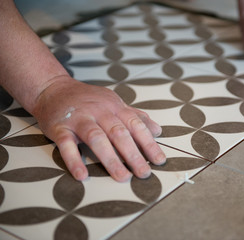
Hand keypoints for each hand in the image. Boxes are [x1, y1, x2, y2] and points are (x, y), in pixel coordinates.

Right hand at [33, 75, 165, 181]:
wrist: (53, 88)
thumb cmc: (88, 99)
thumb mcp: (114, 103)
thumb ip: (135, 116)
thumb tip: (157, 130)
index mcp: (114, 107)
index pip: (136, 125)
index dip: (148, 143)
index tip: (159, 161)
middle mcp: (99, 111)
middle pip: (119, 133)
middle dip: (133, 155)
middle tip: (144, 173)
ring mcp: (79, 119)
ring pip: (97, 138)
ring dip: (111, 159)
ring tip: (123, 177)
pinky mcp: (60, 127)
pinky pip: (67, 145)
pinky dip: (74, 160)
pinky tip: (82, 175)